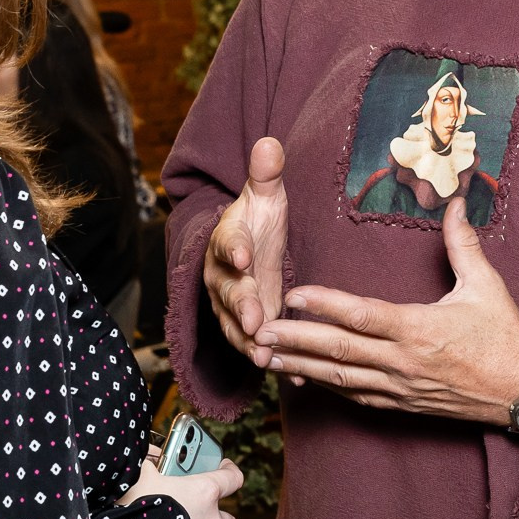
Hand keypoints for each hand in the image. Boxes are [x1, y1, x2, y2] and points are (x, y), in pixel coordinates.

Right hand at [125, 456, 245, 518]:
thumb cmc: (137, 510)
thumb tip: (149, 456)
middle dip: (218, 515)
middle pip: (230, 518)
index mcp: (204, 492)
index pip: (232, 478)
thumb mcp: (139, 478)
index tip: (224, 468)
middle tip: (201, 511)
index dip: (229, 471)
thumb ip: (149, 463)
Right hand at [203, 138, 288, 365]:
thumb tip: (269, 141)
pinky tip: (294, 377)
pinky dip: (274, 360)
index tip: (242, 254)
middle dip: (242, 308)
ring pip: (237, 326)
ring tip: (266, 359)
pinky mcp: (251, 325)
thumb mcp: (265, 196)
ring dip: (251, 343)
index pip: (227, 243)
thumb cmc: (257, 221)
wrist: (247, 248)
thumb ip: (267, 174)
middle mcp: (224, 277)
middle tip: (256, 321)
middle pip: (229, 293)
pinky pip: (258, 344)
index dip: (233, 249)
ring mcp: (235, 305)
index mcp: (228, 241)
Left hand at [257, 203, 518, 423]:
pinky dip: (327, 388)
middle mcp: (403, 361)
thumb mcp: (487, 286)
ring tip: (266, 357)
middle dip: (295, 341)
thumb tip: (454, 202)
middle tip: (258, 331)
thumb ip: (463, 244)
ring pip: (340, 379)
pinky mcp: (402, 404)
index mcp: (420, 329)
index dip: (324, 305)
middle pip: (339, 350)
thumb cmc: (506, 339)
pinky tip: (306, 378)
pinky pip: (357, 397)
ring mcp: (400, 387)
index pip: (361, 316)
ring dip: (301, 367)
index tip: (295, 295)